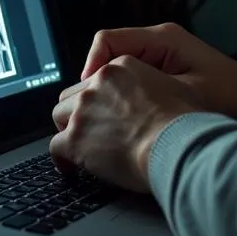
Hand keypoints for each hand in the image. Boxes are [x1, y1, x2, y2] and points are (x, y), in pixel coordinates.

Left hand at [50, 55, 199, 191]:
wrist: (173, 144)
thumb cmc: (181, 122)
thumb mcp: (174, 87)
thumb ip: (156, 85)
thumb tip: (158, 101)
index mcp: (120, 68)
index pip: (96, 78)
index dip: (98, 96)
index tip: (102, 110)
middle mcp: (98, 84)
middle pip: (73, 94)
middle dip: (78, 111)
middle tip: (88, 128)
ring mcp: (84, 110)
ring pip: (59, 116)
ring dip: (68, 129)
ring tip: (77, 145)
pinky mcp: (75, 138)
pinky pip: (55, 146)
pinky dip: (62, 158)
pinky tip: (70, 167)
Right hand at [82, 22, 236, 122]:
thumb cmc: (230, 96)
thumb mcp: (186, 94)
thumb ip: (147, 93)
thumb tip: (105, 97)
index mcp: (162, 38)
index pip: (108, 40)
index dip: (92, 66)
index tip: (88, 95)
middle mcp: (158, 42)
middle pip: (108, 54)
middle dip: (95, 83)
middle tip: (91, 114)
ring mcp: (161, 56)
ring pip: (117, 68)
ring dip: (108, 92)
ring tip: (104, 120)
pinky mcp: (165, 72)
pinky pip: (131, 79)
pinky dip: (123, 97)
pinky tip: (124, 120)